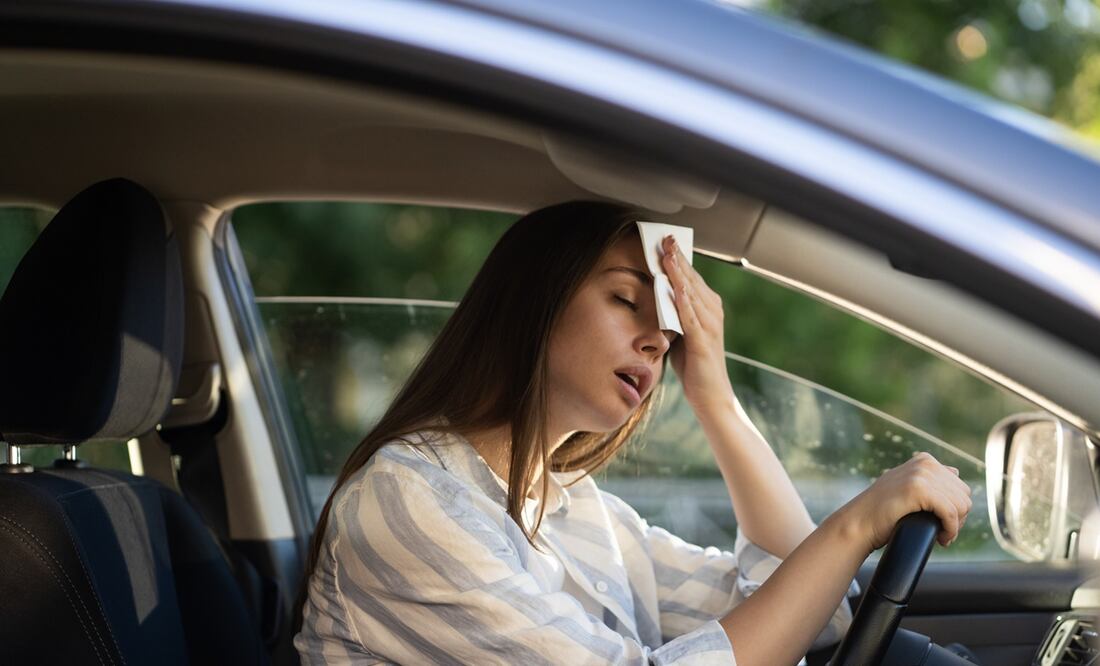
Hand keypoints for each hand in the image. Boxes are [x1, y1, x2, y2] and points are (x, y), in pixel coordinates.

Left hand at [660, 235, 733, 411]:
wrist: (711, 397)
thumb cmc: (695, 367)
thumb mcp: (680, 334)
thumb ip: (673, 315)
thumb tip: (656, 297)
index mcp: (708, 309)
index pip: (691, 278)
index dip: (679, 258)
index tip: (665, 240)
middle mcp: (713, 313)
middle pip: (692, 279)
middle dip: (678, 258)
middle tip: (665, 238)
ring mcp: (710, 326)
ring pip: (692, 293)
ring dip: (679, 273)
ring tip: (667, 254)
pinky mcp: (704, 341)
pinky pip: (691, 316)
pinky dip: (682, 300)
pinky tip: (674, 286)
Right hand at [836, 452, 972, 551]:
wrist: (859, 523)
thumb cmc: (882, 512)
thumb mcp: (907, 486)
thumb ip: (928, 477)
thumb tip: (955, 471)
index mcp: (925, 460)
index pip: (960, 487)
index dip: (956, 510)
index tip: (943, 524)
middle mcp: (925, 463)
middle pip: (964, 496)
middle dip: (958, 518)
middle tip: (943, 532)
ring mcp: (921, 474)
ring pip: (961, 505)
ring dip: (955, 526)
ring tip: (941, 535)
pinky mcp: (919, 489)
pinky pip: (951, 513)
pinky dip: (950, 530)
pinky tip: (941, 539)